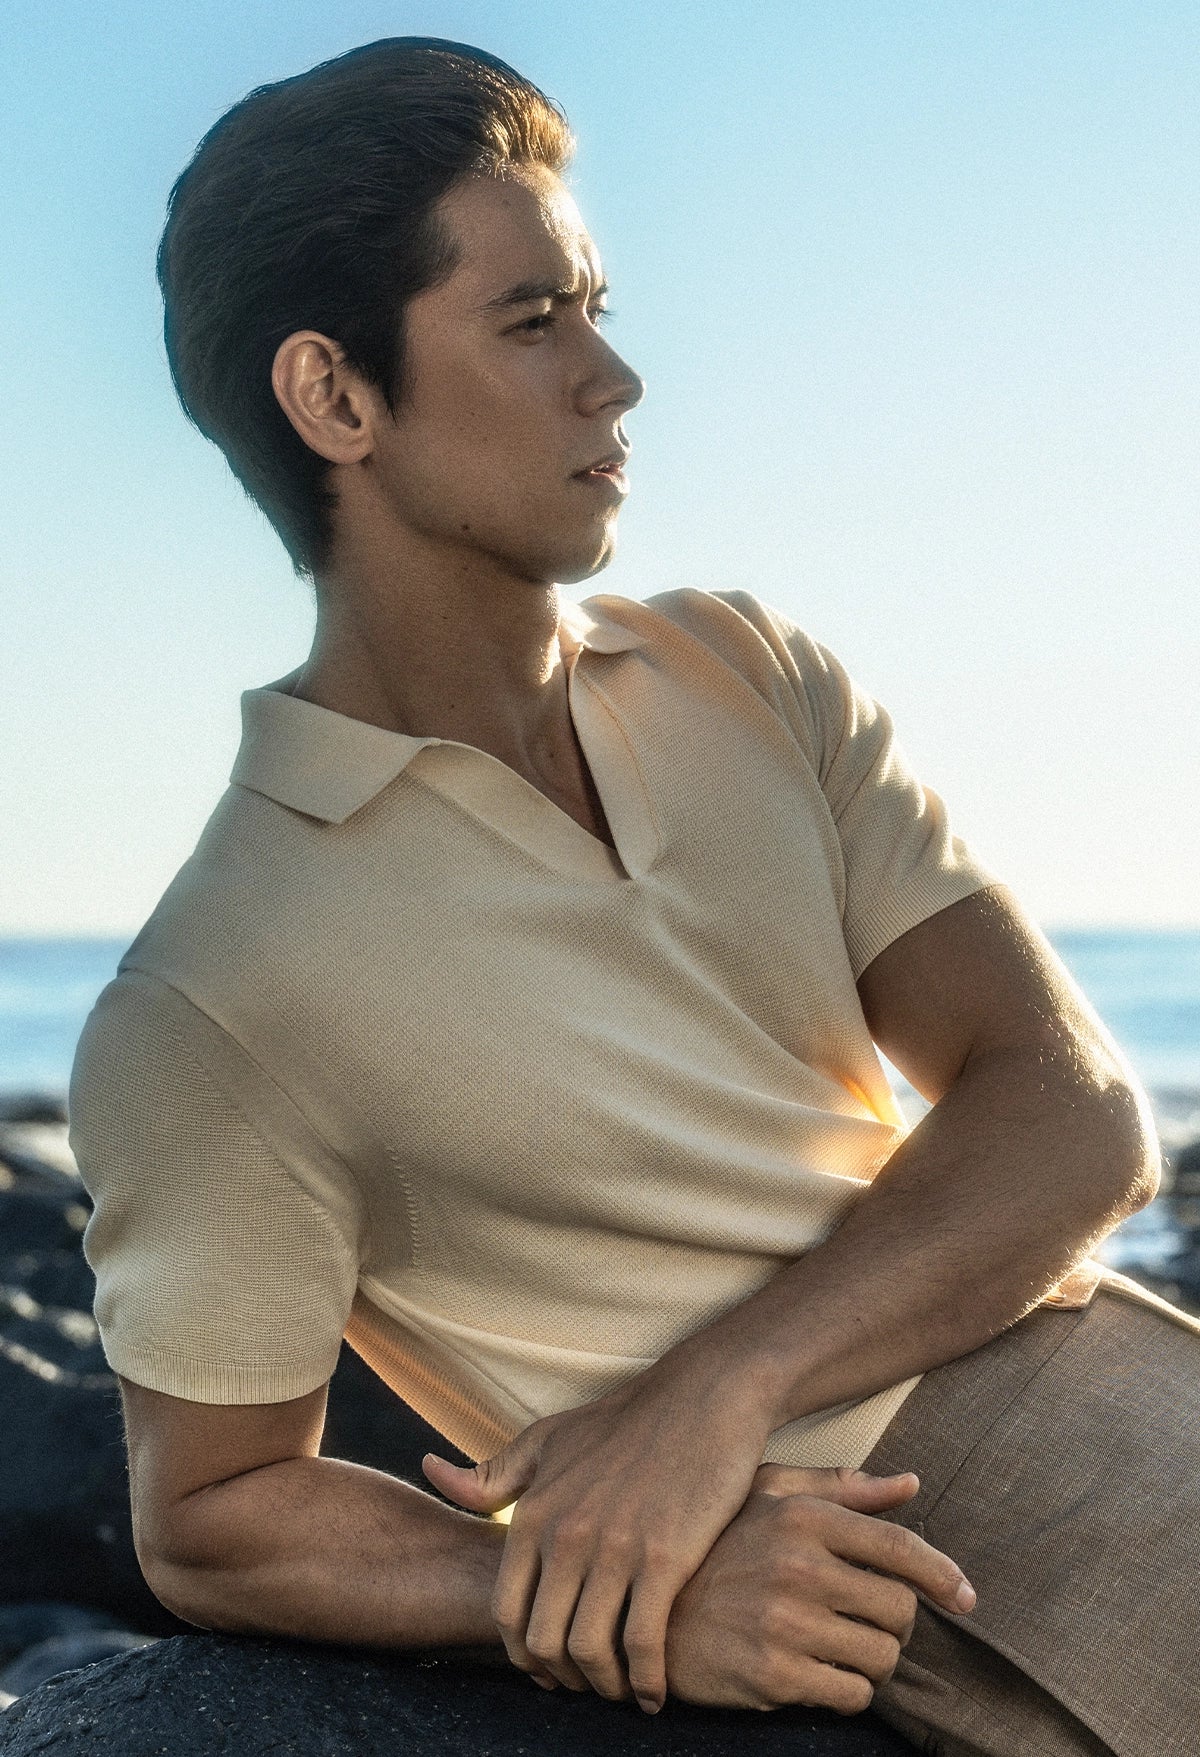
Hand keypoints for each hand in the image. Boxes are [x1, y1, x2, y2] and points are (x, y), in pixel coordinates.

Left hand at [421, 1349, 776, 1711]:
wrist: (703, 1397)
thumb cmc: (625, 1422)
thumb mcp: (548, 1439)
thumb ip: (493, 1473)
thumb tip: (430, 1471)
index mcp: (535, 1512)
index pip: (506, 1611)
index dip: (523, 1654)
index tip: (549, 1668)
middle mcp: (566, 1534)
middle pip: (543, 1641)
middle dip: (563, 1677)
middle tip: (586, 1684)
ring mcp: (615, 1548)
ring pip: (589, 1651)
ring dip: (603, 1685)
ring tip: (620, 1690)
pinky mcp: (665, 1557)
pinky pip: (642, 1644)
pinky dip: (645, 1682)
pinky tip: (654, 1692)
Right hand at [664, 1463, 975, 1712]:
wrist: (648, 1612)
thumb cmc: (714, 1547)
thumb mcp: (765, 1495)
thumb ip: (839, 1488)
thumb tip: (909, 1484)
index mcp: (802, 1517)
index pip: (898, 1547)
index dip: (943, 1575)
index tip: (967, 1597)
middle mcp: (798, 1566)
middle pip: (899, 1610)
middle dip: (896, 1625)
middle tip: (872, 1625)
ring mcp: (786, 1624)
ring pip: (880, 1657)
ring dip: (873, 1661)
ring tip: (842, 1650)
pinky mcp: (773, 1675)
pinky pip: (852, 1695)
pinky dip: (850, 1692)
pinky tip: (821, 1675)